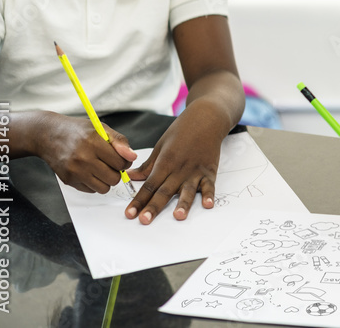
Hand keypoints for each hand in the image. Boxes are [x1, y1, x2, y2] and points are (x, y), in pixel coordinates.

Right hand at [33, 113, 136, 192]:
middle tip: (110, 163)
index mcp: (93, 143)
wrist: (48, 135)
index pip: (121, 163)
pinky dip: (94, 184)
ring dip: (106, 180)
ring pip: (104, 188)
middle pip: (114, 178)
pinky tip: (89, 171)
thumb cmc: (77, 131)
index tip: (120, 157)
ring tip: (100, 168)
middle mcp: (83, 159)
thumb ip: (120, 141)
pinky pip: (91, 190)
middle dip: (116, 172)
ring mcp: (74, 172)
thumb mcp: (101, 128)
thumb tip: (132, 157)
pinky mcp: (68, 181)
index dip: (125, 161)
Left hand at [124, 103, 225, 223]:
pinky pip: (209, 185)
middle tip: (145, 220)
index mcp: (165, 161)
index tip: (130, 213)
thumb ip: (148, 165)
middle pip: (165, 191)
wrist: (207, 118)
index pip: (149, 184)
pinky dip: (209, 195)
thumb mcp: (161, 145)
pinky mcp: (209, 171)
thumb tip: (132, 177)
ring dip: (183, 203)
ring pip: (187, 190)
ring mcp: (195, 170)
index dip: (138, 200)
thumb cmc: (182, 130)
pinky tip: (207, 205)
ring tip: (178, 216)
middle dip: (154, 206)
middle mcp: (180, 168)